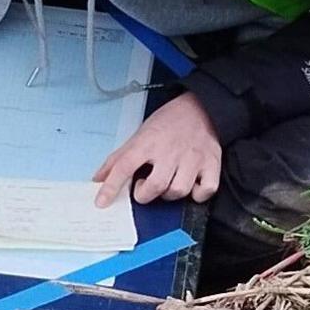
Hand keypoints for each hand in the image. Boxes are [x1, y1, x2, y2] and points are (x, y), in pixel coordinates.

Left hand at [93, 92, 223, 205]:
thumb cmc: (168, 123)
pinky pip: (206, 190)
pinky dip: (198, 194)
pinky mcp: (211, 164)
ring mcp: (192, 158)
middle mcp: (170, 151)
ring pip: (179, 190)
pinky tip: (191, 186)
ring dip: (169, 194)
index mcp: (148, 142)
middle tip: (143, 188)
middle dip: (145, 194)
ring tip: (166, 184)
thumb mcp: (139, 135)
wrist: (200, 108)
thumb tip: (98, 178)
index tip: (102, 202)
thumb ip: (118, 158)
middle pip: (155, 185)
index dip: (111, 186)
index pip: (124, 166)